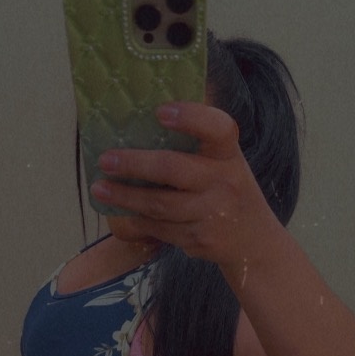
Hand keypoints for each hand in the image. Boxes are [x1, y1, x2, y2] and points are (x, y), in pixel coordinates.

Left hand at [90, 102, 275, 266]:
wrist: (254, 243)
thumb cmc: (229, 191)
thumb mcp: (226, 163)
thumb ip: (198, 145)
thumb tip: (142, 124)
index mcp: (230, 155)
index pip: (218, 129)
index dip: (190, 117)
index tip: (160, 112)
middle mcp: (224, 182)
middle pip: (172, 169)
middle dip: (134, 164)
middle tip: (105, 160)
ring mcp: (213, 214)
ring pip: (159, 205)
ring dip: (125, 197)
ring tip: (100, 189)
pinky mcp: (200, 240)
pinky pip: (161, 228)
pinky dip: (138, 219)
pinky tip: (122, 211)